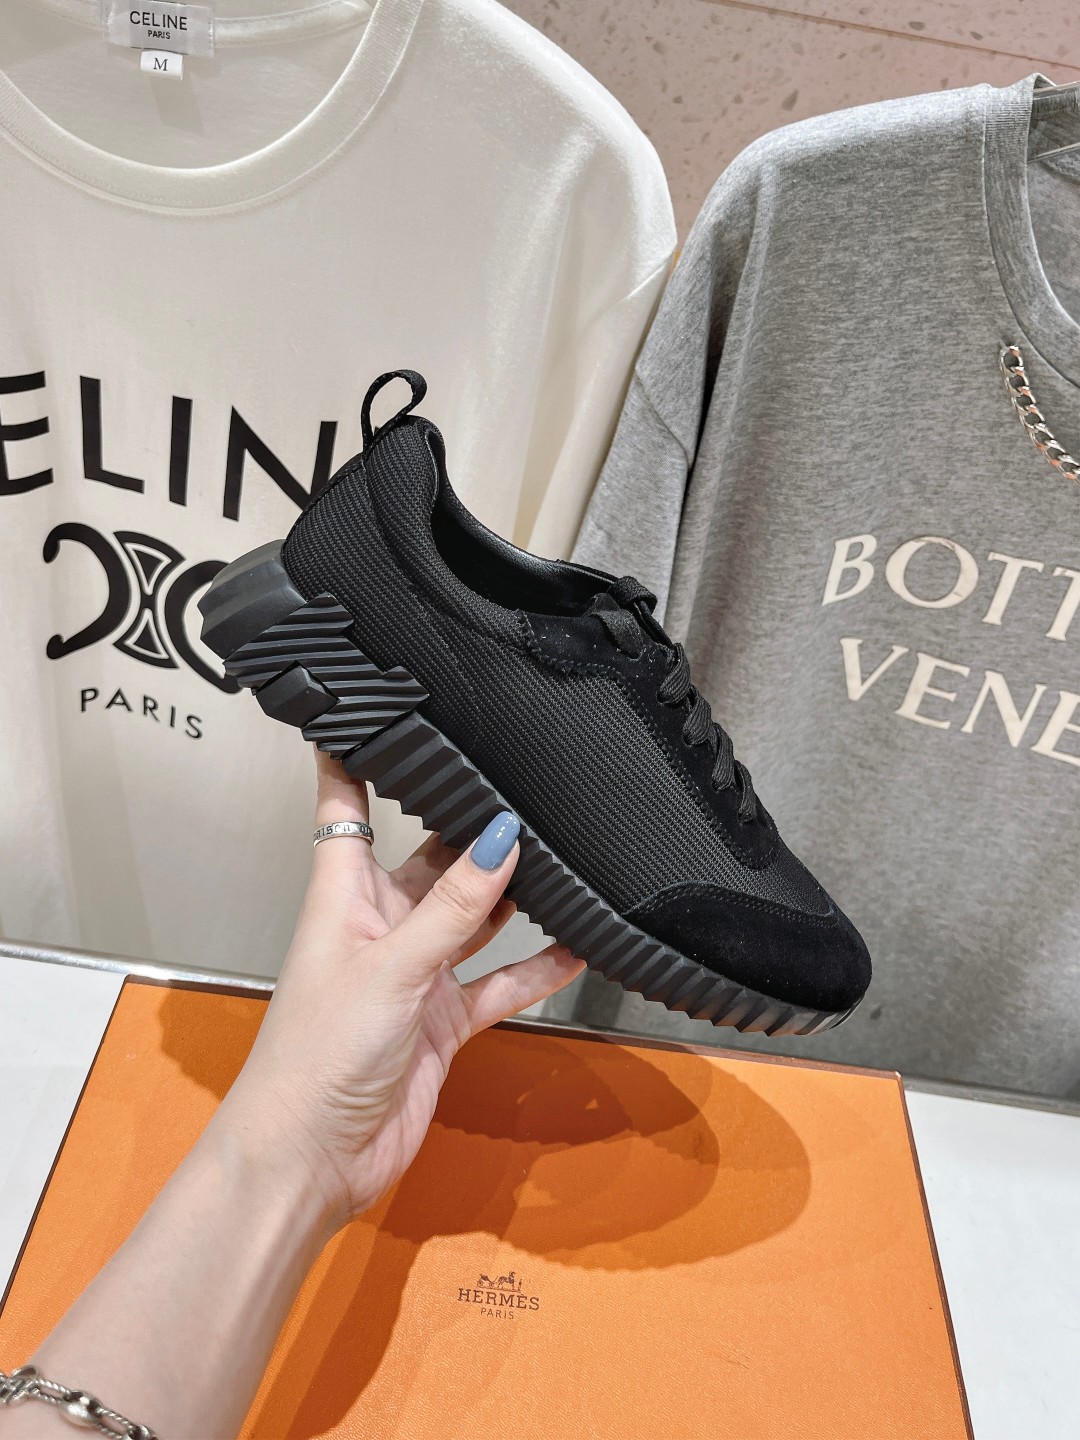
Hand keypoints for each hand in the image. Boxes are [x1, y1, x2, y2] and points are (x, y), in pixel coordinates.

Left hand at [218, 748, 583, 1231]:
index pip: (345, 808)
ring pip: (471, 918)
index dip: (355, 759)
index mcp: (343, 897)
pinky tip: (576, 946)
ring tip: (562, 855)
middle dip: (470, 831)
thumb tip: (501, 837)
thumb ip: (452, 908)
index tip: (375, 708)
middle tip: (523, 788)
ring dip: (509, 895)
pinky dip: (534, 968)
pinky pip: (497, 982)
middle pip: (430, 860)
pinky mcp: (443, 1021)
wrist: (313, 1161)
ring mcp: (415, 974)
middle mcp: (380, 926)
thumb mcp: (390, 968)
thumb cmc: (316, 1056)